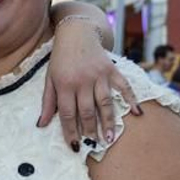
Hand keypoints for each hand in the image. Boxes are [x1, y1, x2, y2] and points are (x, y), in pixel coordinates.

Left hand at [40, 24, 134, 147]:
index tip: (75, 146)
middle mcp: (82, 81)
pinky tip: (137, 113)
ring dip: (107, 122)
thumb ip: (48, 102)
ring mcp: (99, 75)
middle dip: (90, 130)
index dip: (70, 131)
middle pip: (87, 111)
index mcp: (64, 84)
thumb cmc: (61, 59)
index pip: (67, 113)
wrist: (77, 33)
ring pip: (104, 103)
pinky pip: (123, 86)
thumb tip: (42, 125)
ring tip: (109, 138)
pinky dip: (131, 99)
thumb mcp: (49, 79)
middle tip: (94, 145)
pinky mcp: (112, 69)